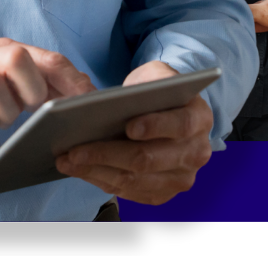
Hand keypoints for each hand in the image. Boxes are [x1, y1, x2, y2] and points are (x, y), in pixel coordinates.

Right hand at [0, 38, 94, 153]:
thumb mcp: (11, 87)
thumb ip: (41, 83)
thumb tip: (83, 89)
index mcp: (8, 50)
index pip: (48, 58)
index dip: (71, 80)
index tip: (90, 101)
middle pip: (18, 57)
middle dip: (31, 90)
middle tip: (27, 109)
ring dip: (4, 111)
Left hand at [55, 61, 213, 204]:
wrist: (172, 111)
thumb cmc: (159, 90)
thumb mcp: (157, 75)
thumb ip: (146, 84)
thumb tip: (115, 102)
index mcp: (199, 117)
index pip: (180, 124)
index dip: (155, 126)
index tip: (129, 126)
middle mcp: (196, 152)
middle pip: (149, 159)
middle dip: (108, 154)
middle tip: (75, 149)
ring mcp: (181, 177)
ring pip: (135, 180)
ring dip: (97, 171)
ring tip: (68, 160)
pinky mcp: (163, 193)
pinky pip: (130, 192)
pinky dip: (102, 181)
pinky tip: (80, 170)